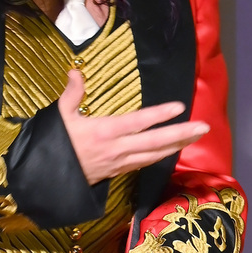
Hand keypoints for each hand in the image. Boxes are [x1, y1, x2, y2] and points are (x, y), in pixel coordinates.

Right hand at [57, 67, 207, 183]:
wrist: (47, 180)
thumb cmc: (55, 146)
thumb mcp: (59, 117)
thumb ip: (71, 94)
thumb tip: (76, 72)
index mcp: (103, 132)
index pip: (138, 122)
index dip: (159, 115)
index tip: (179, 107)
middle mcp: (117, 149)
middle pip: (155, 142)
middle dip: (181, 134)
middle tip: (204, 126)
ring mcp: (120, 163)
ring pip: (155, 155)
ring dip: (178, 145)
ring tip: (197, 135)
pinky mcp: (119, 172)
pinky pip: (146, 163)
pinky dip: (163, 155)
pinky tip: (174, 149)